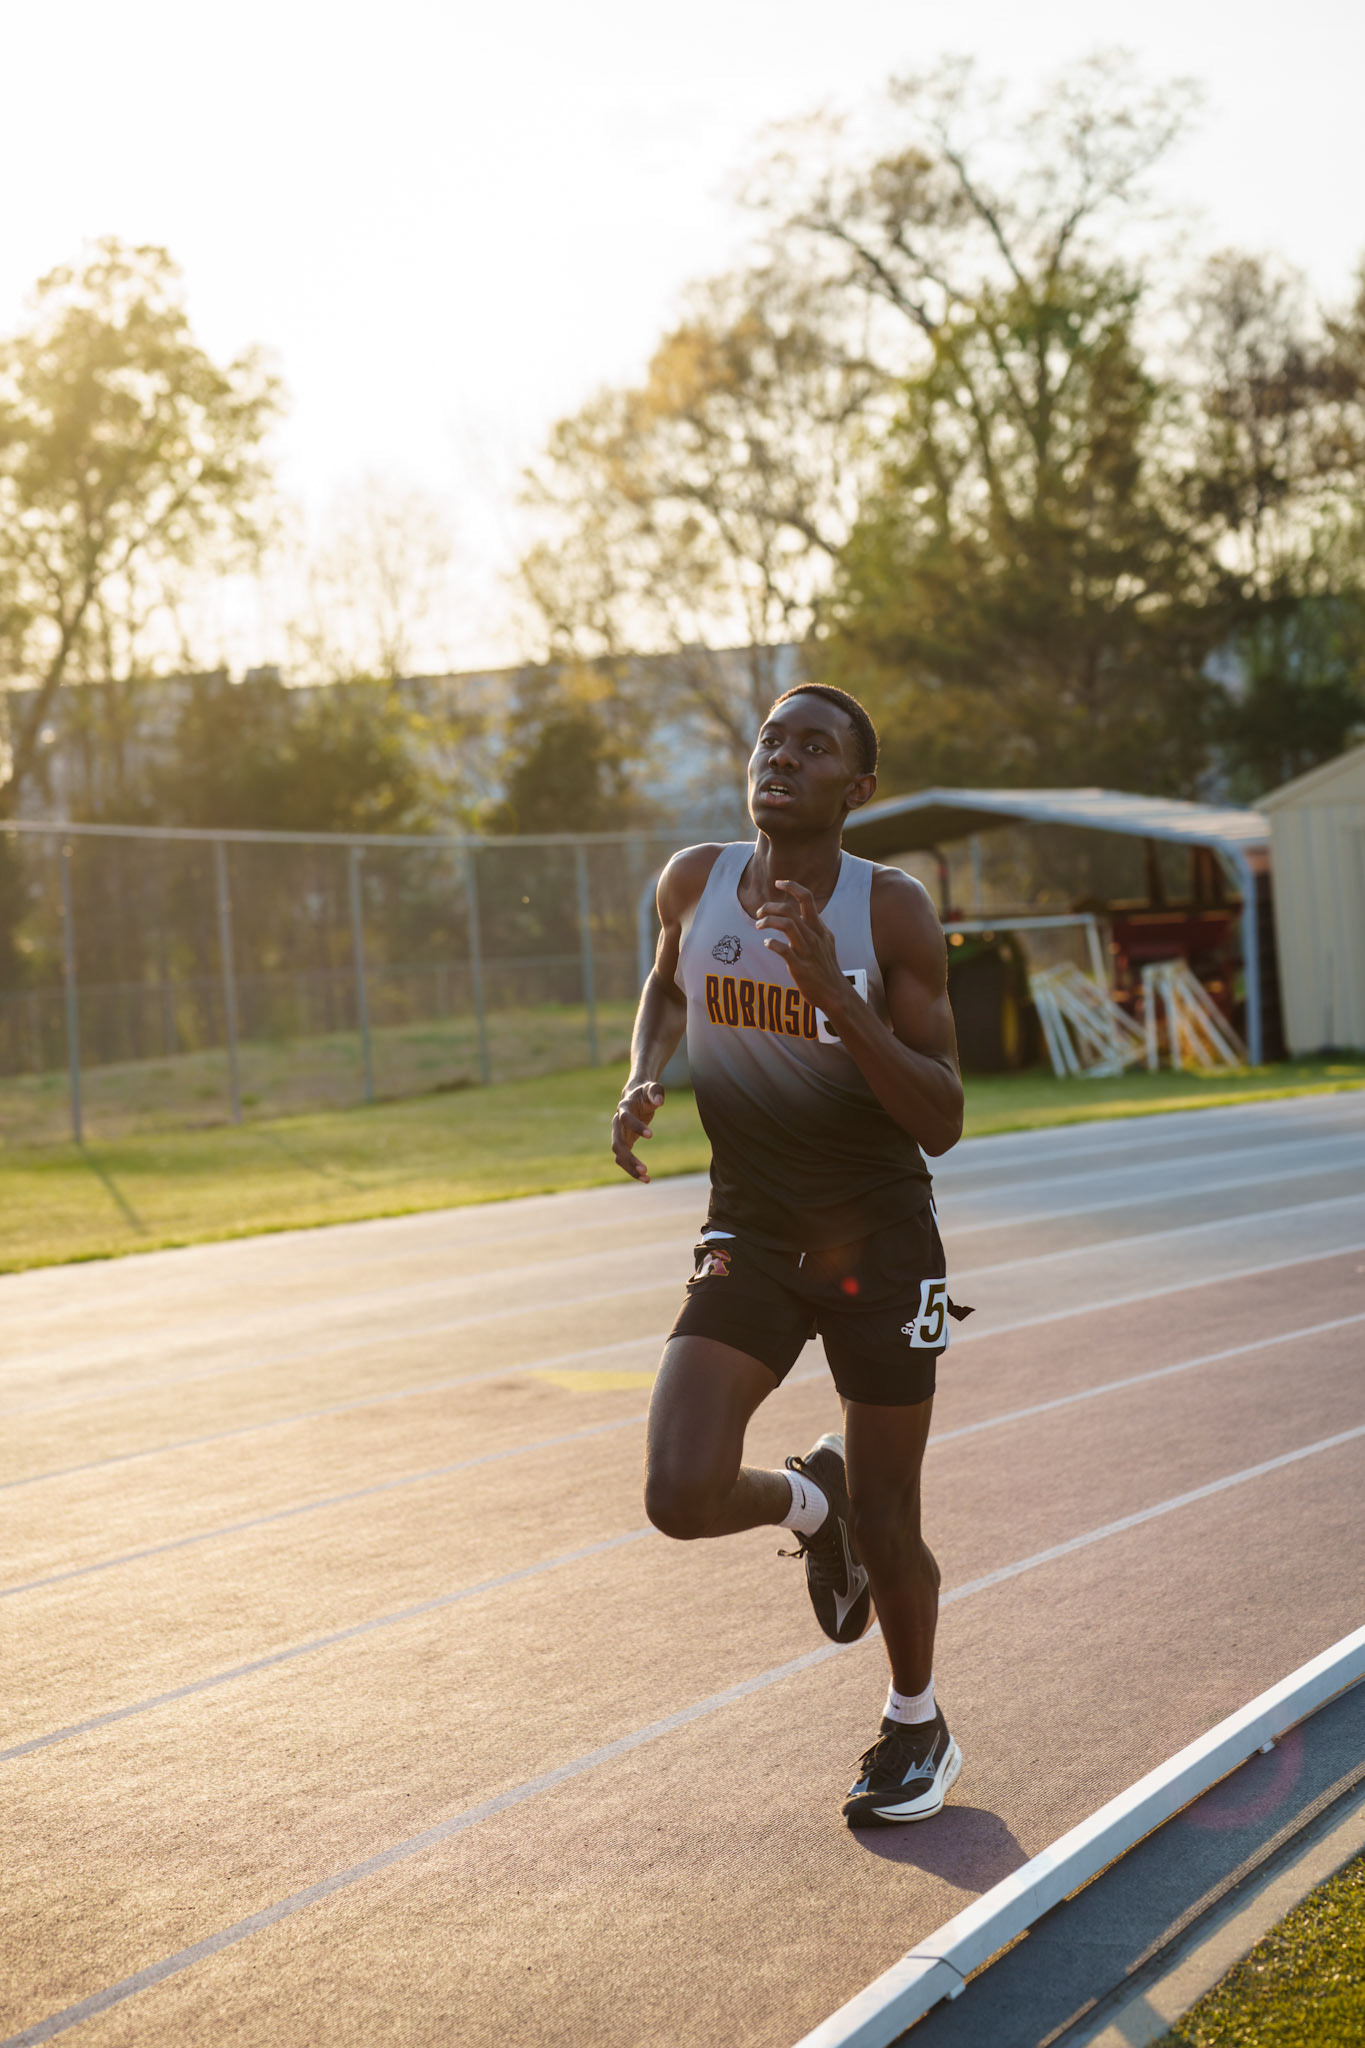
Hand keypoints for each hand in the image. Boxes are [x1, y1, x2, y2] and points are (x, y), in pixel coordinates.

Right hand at [611, 1080, 663, 1182]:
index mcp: (623, 1108)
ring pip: (618, 1155)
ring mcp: (618, 1135)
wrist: (635, 1098)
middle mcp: (617, 1123)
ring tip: (646, 1177)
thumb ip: (656, 1092)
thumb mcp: (652, 1088)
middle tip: (645, 1169)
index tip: (651, 1135)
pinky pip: (624, 1160)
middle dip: (629, 1157)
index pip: (625, 1118)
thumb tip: (660, 1101)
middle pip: (617, 1143)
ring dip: (630, 1167)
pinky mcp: (624, 1143)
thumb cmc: (645, 1093)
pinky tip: (646, 1179)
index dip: (636, 1126)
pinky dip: (633, 1170)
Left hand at [754, 880, 849, 1014]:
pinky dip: (772, 943)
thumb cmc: (827, 967)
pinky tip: (767, 944)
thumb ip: (815, 927)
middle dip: (770, 907)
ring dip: (768, 922)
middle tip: (759, 912)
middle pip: (790, 910)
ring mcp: (807, 951)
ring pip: (787, 925)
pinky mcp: (800, 967)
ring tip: (758, 925)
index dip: (792, 887)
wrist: (836, 993)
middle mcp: (813, 936)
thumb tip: (805, 915)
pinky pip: (783, 950)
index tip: (778, 883)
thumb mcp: (827, 942)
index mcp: (819, 928)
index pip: (807, 899)